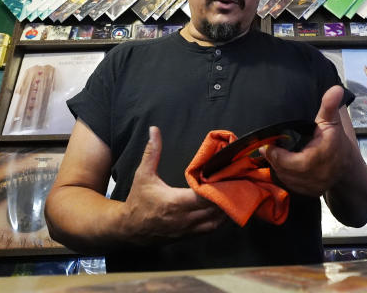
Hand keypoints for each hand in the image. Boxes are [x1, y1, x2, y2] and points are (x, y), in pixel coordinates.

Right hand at [124, 126, 226, 243]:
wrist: (129, 229)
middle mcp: (185, 218)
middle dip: (228, 196)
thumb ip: (152, 152)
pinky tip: (225, 207)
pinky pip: (211, 229)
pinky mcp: (190, 236)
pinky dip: (221, 219)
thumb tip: (154, 130)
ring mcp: (188, 229)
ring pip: (217, 221)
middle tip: (236, 181)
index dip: (218, 187)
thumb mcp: (143, 174)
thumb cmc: (138, 200)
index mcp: (175, 202)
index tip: (225, 175)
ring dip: (227, 208)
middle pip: (216, 209)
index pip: (205, 196)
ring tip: (234, 193)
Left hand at [261, 85, 358, 196]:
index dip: (276, 154)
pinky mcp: (309, 193)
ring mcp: (313, 186)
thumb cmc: (337, 141)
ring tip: (273, 155)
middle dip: (274, 159)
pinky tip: (282, 165)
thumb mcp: (332, 122)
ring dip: (277, 167)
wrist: (348, 169)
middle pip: (284, 170)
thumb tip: (336, 88)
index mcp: (321, 155)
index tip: (268, 143)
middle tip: (267, 147)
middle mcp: (317, 174)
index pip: (290, 161)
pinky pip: (290, 186)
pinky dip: (284, 176)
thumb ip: (329, 106)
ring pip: (285, 179)